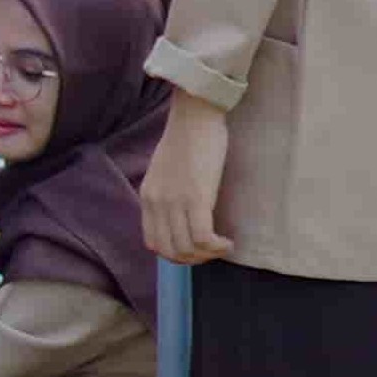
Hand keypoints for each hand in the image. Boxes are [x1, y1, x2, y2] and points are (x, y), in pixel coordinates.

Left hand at [141, 96, 234, 262]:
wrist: (195, 116)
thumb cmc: (189, 138)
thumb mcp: (167, 170)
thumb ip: (168, 192)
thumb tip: (181, 212)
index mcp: (148, 197)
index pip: (153, 242)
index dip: (175, 254)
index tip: (196, 250)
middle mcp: (156, 204)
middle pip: (169, 251)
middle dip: (193, 260)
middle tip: (212, 252)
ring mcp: (174, 203)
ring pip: (186, 249)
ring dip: (206, 255)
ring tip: (222, 247)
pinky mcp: (195, 198)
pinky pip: (202, 238)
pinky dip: (216, 247)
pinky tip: (228, 242)